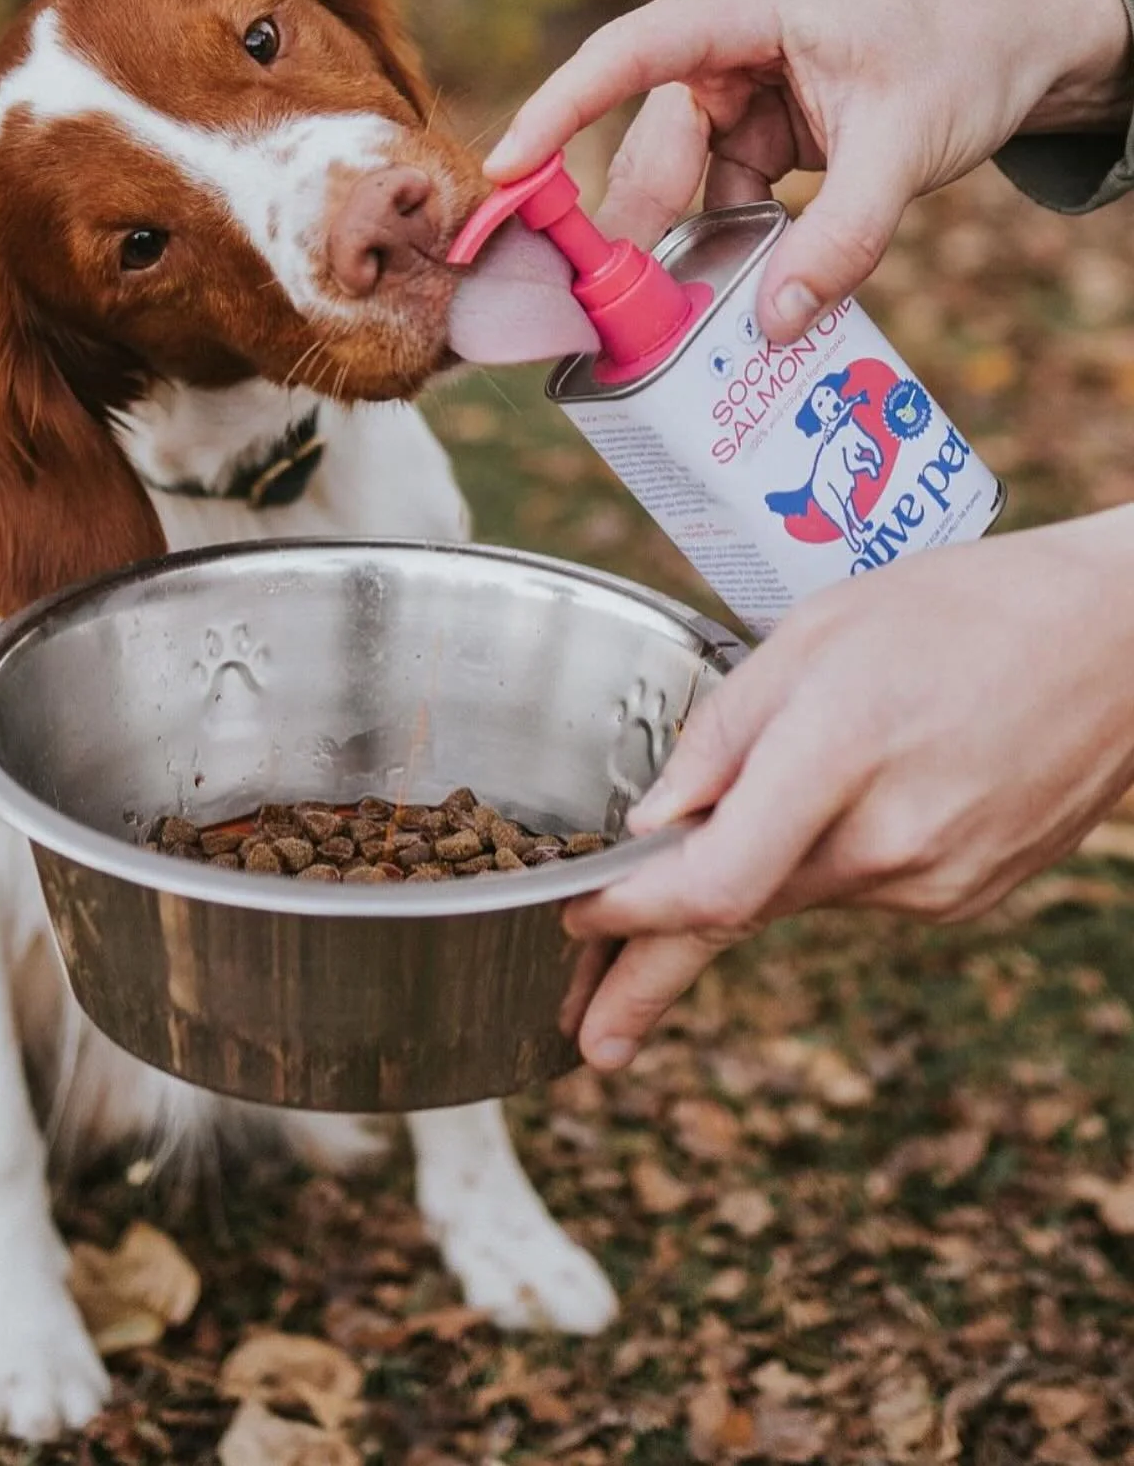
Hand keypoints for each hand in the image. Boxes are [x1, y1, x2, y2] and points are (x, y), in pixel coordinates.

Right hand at [487, 0, 1131, 342]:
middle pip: (649, 143)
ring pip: (682, 179)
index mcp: (743, 10)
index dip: (558, 114)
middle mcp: (727, 46)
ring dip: (684, 245)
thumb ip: (843, 237)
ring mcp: (744, 90)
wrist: (1028, 36)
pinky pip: (724, 194)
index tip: (504, 172)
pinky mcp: (766, 130)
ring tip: (675, 316)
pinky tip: (738, 289)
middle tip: (610, 310)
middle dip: (635, 225)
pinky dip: (729, 242)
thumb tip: (774, 325)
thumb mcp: (907, 146)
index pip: (625, 57)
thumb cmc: (967, 52)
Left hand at [564, 508, 1133, 1070]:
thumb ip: (723, 733)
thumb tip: (655, 823)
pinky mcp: (963, 895)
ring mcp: (935, 881)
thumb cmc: (961, 612)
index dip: (630, 915)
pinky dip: (815, 864)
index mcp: (840, 754)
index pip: (712, 882)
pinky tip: (840, 805)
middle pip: (738, 917)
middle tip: (588, 1042)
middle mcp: (890, 840)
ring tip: (729, 834)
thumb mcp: (814, 635)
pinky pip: (854, 888)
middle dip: (649, 978)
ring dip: (739, 888)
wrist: (1118, 643)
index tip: (573, 921)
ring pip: (794, 897)